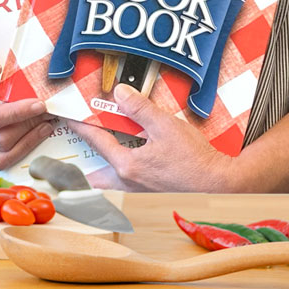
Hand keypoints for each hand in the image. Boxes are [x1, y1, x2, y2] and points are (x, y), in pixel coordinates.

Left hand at [67, 84, 235, 191]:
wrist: (219, 186)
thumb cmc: (194, 160)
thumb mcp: (166, 126)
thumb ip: (140, 109)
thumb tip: (120, 93)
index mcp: (127, 165)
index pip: (96, 141)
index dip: (81, 125)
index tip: (69, 116)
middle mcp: (128, 183)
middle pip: (96, 172)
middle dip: (84, 160)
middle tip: (77, 146)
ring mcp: (139, 193)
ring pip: (110, 182)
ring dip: (102, 170)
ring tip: (98, 157)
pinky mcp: (151, 195)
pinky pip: (126, 186)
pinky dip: (120, 176)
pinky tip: (130, 164)